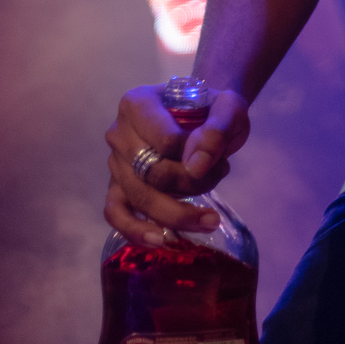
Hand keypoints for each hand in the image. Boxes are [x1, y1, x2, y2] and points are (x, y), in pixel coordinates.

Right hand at [104, 84, 250, 245]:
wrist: (205, 116)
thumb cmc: (212, 109)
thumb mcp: (228, 108)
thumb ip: (218, 128)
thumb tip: (196, 166)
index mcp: (138, 103)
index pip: (165, 141)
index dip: (194, 154)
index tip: (217, 153)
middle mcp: (119, 132)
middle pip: (151, 174)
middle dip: (191, 185)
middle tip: (221, 175)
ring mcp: (115, 162)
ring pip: (139, 198)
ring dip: (177, 213)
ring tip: (209, 219)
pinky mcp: (118, 187)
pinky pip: (116, 214)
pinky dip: (135, 230)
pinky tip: (161, 241)